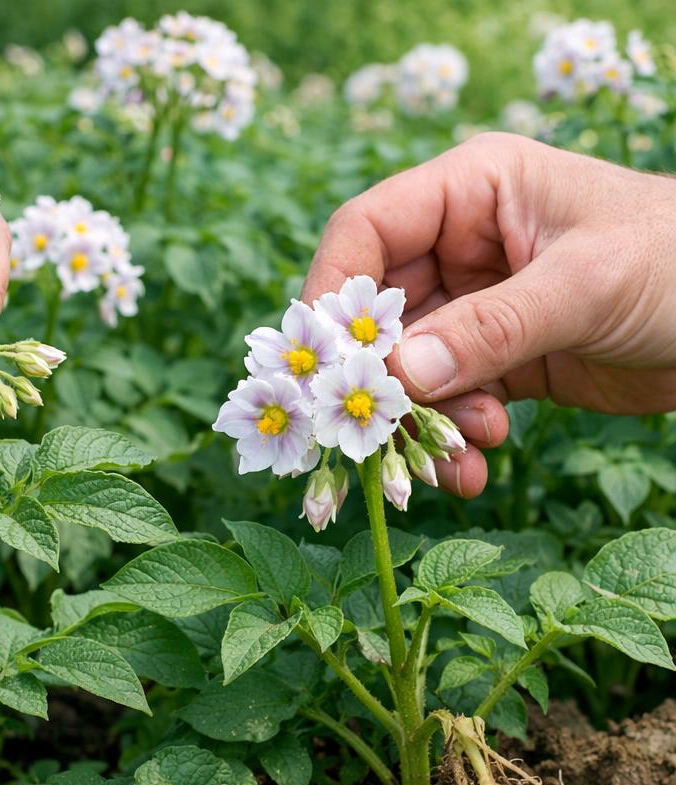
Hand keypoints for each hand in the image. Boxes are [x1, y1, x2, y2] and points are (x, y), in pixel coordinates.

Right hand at [301, 132, 675, 496]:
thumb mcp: (587, 285)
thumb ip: (491, 327)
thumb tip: (399, 372)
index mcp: (473, 193)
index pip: (367, 232)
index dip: (331, 292)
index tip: (320, 361)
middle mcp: (461, 247)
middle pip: (377, 315)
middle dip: (379, 378)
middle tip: (378, 430)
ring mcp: (476, 308)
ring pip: (410, 370)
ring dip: (422, 420)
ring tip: (460, 452)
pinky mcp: (497, 362)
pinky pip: (449, 404)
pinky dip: (452, 440)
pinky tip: (474, 467)